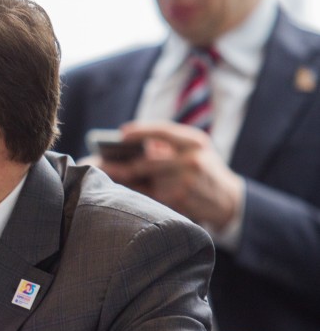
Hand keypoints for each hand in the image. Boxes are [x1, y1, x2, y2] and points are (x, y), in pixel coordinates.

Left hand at [97, 122, 243, 229]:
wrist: (228, 199)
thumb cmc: (202, 170)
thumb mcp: (194, 151)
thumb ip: (168, 146)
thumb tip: (129, 146)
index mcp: (195, 141)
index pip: (163, 131)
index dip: (140, 131)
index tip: (121, 134)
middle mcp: (192, 158)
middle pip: (149, 159)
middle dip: (123, 162)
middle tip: (102, 162)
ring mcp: (186, 180)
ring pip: (146, 177)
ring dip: (125, 177)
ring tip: (106, 173)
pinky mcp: (180, 198)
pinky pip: (151, 193)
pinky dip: (135, 190)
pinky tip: (121, 188)